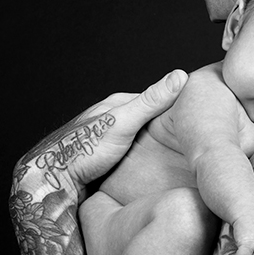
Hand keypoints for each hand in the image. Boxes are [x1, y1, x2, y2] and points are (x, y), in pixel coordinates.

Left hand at [20, 70, 187, 197]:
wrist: (54, 178)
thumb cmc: (84, 150)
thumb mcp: (124, 123)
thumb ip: (152, 101)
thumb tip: (180, 76)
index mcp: (118, 103)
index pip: (157, 98)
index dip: (178, 106)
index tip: (199, 116)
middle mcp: (112, 115)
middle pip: (149, 118)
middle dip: (167, 127)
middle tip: (190, 140)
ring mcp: (108, 135)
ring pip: (140, 136)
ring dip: (154, 145)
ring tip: (174, 155)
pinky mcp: (105, 155)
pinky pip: (132, 152)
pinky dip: (143, 157)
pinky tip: (150, 166)